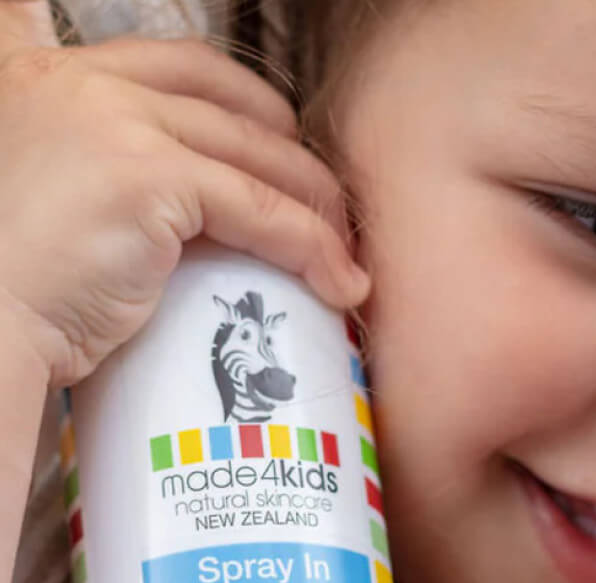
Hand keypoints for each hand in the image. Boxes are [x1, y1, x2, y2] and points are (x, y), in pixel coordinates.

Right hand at [0, 3, 367, 388]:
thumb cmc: (14, 290)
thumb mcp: (55, 197)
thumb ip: (100, 170)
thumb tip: (173, 216)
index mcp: (50, 77)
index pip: (178, 64)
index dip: (246, 100)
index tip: (284, 140)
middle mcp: (82, 83)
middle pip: (227, 102)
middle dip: (292, 154)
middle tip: (331, 206)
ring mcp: (116, 122)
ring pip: (253, 156)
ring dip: (315, 207)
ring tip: (346, 252)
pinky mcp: (149, 176)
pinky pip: (259, 209)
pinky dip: (310, 247)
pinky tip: (339, 281)